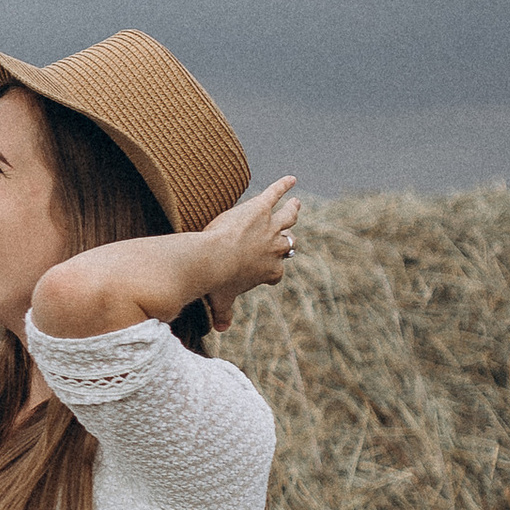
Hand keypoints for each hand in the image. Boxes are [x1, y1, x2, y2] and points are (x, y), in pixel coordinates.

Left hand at [194, 175, 300, 329]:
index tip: (270, 268)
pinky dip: (283, 185)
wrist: (213, 258)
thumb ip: (223, 314)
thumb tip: (220, 330)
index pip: (278, 270)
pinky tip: (290, 179)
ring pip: (288, 217)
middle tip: (289, 232)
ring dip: (292, 210)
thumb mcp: (221, 300)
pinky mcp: (260, 208)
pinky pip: (276, 194)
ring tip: (296, 203)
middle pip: (287, 241)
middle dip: (288, 238)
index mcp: (270, 271)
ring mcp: (270, 227)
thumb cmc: (217, 282)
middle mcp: (277, 249)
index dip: (274, 269)